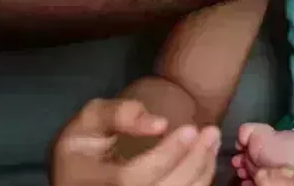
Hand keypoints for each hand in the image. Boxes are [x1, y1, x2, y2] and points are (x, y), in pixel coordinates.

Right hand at [50, 98, 220, 185]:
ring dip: (202, 172)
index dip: (165, 156)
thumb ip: (118, 114)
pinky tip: (205, 159)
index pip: (131, 179)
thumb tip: (159, 124)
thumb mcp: (89, 120)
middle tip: (211, 133)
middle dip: (192, 163)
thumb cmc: (86, 144)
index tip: (190, 129)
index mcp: (87, 182)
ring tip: (211, 141)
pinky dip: (199, 181)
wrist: (82, 174)